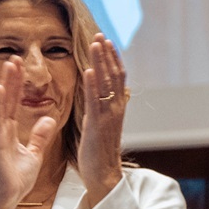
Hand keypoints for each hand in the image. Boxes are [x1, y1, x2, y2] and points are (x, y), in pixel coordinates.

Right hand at [0, 60, 59, 208]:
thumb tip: (48, 118)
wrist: (7, 196)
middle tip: (15, 56)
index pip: (13, 101)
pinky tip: (1, 89)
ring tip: (9, 64)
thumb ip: (39, 135)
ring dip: (5, 84)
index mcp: (8, 129)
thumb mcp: (34, 152)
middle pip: (6, 98)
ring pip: (1, 104)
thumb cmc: (16, 177)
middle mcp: (0, 129)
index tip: (21, 66)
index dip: (17, 84)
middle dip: (11, 78)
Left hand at [77, 34, 127, 208]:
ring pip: (107, 83)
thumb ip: (102, 108)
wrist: (104, 173)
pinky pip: (96, 100)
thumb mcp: (102, 125)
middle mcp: (116, 108)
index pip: (117, 77)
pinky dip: (94, 84)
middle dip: (107, 54)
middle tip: (100, 35)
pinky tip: (91, 70)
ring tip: (96, 44)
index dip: (112, 58)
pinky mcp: (97, 123)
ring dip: (101, 62)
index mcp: (116, 107)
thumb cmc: (99, 152)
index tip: (105, 42)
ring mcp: (108, 115)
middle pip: (114, 74)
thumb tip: (102, 95)